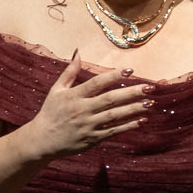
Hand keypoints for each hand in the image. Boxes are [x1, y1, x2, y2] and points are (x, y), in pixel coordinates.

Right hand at [24, 52, 148, 158]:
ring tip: (150, 102)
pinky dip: (128, 126)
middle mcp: (82, 110)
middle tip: (149, 87)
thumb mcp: (57, 90)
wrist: (43, 141)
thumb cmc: (50, 112)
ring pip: (115, 116)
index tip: (129, 70)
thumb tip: (78, 52)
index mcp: (74, 96)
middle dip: (131, 93)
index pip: (96, 83)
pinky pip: (113, 131)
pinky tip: (141, 120)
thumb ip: (70, 72)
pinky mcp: (93, 139)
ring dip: (133, 109)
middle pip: (110, 99)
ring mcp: (89, 126)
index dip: (113, 76)